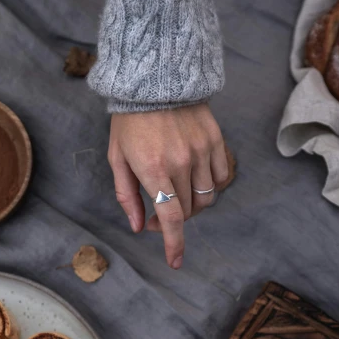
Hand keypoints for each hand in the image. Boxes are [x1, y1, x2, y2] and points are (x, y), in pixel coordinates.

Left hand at [108, 104, 228, 268]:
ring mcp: (201, 151)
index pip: (171, 217)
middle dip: (174, 220)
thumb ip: (127, 194)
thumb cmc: (130, 119)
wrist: (155, 76)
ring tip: (179, 196)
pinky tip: (197, 180)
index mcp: (153, 169)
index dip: (174, 244)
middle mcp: (181, 163)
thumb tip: (138, 226)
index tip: (175, 262)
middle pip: (188, 210)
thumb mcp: (118, 157)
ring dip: (193, 205)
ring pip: (207, 197)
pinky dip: (211, 186)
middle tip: (158, 215)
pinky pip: (221, 177)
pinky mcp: (216, 141)